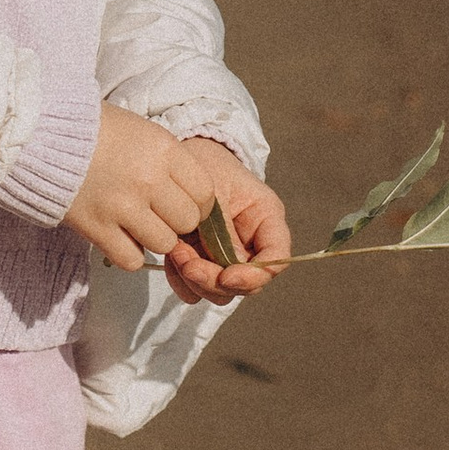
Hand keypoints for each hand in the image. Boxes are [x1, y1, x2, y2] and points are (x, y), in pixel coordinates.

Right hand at [64, 104, 215, 272]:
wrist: (42, 132)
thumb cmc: (95, 130)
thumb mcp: (143, 132)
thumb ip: (170, 163)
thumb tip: (193, 196)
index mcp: (164, 150)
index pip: (205, 193)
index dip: (198, 203)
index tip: (184, 202)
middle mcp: (148, 179)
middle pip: (188, 221)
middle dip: (178, 222)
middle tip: (158, 213)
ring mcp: (122, 207)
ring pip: (164, 244)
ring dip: (154, 238)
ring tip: (137, 223)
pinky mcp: (96, 228)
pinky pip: (131, 260)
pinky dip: (129, 254)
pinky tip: (119, 237)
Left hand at [159, 141, 291, 308]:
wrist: (181, 157)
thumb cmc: (204, 164)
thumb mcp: (214, 191)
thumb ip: (221, 230)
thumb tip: (224, 270)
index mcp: (266, 220)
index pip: (276, 259)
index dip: (254, 275)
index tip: (225, 277)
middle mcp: (251, 243)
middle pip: (246, 283)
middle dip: (215, 281)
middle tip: (187, 264)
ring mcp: (226, 256)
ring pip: (221, 291)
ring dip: (196, 282)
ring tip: (176, 253)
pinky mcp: (203, 261)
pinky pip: (196, 287)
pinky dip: (182, 281)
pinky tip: (171, 258)